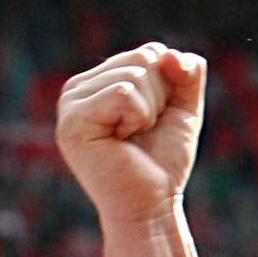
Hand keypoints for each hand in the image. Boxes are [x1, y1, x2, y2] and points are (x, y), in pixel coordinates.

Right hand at [55, 42, 207, 227]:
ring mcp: (70, 102)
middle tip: (143, 131)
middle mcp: (78, 87)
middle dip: (160, 99)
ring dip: (149, 112)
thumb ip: (187, 75)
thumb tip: (170, 52)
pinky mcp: (73, 120)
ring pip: (134, 76)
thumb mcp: (183, 110)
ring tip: (132, 137)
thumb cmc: (163, 161)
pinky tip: (123, 140)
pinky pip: (124, 94)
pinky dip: (139, 118)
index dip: (169, 88)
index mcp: (99, 81)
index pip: (149, 53)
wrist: (153, 204)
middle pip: (142, 60)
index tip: (154, 119)